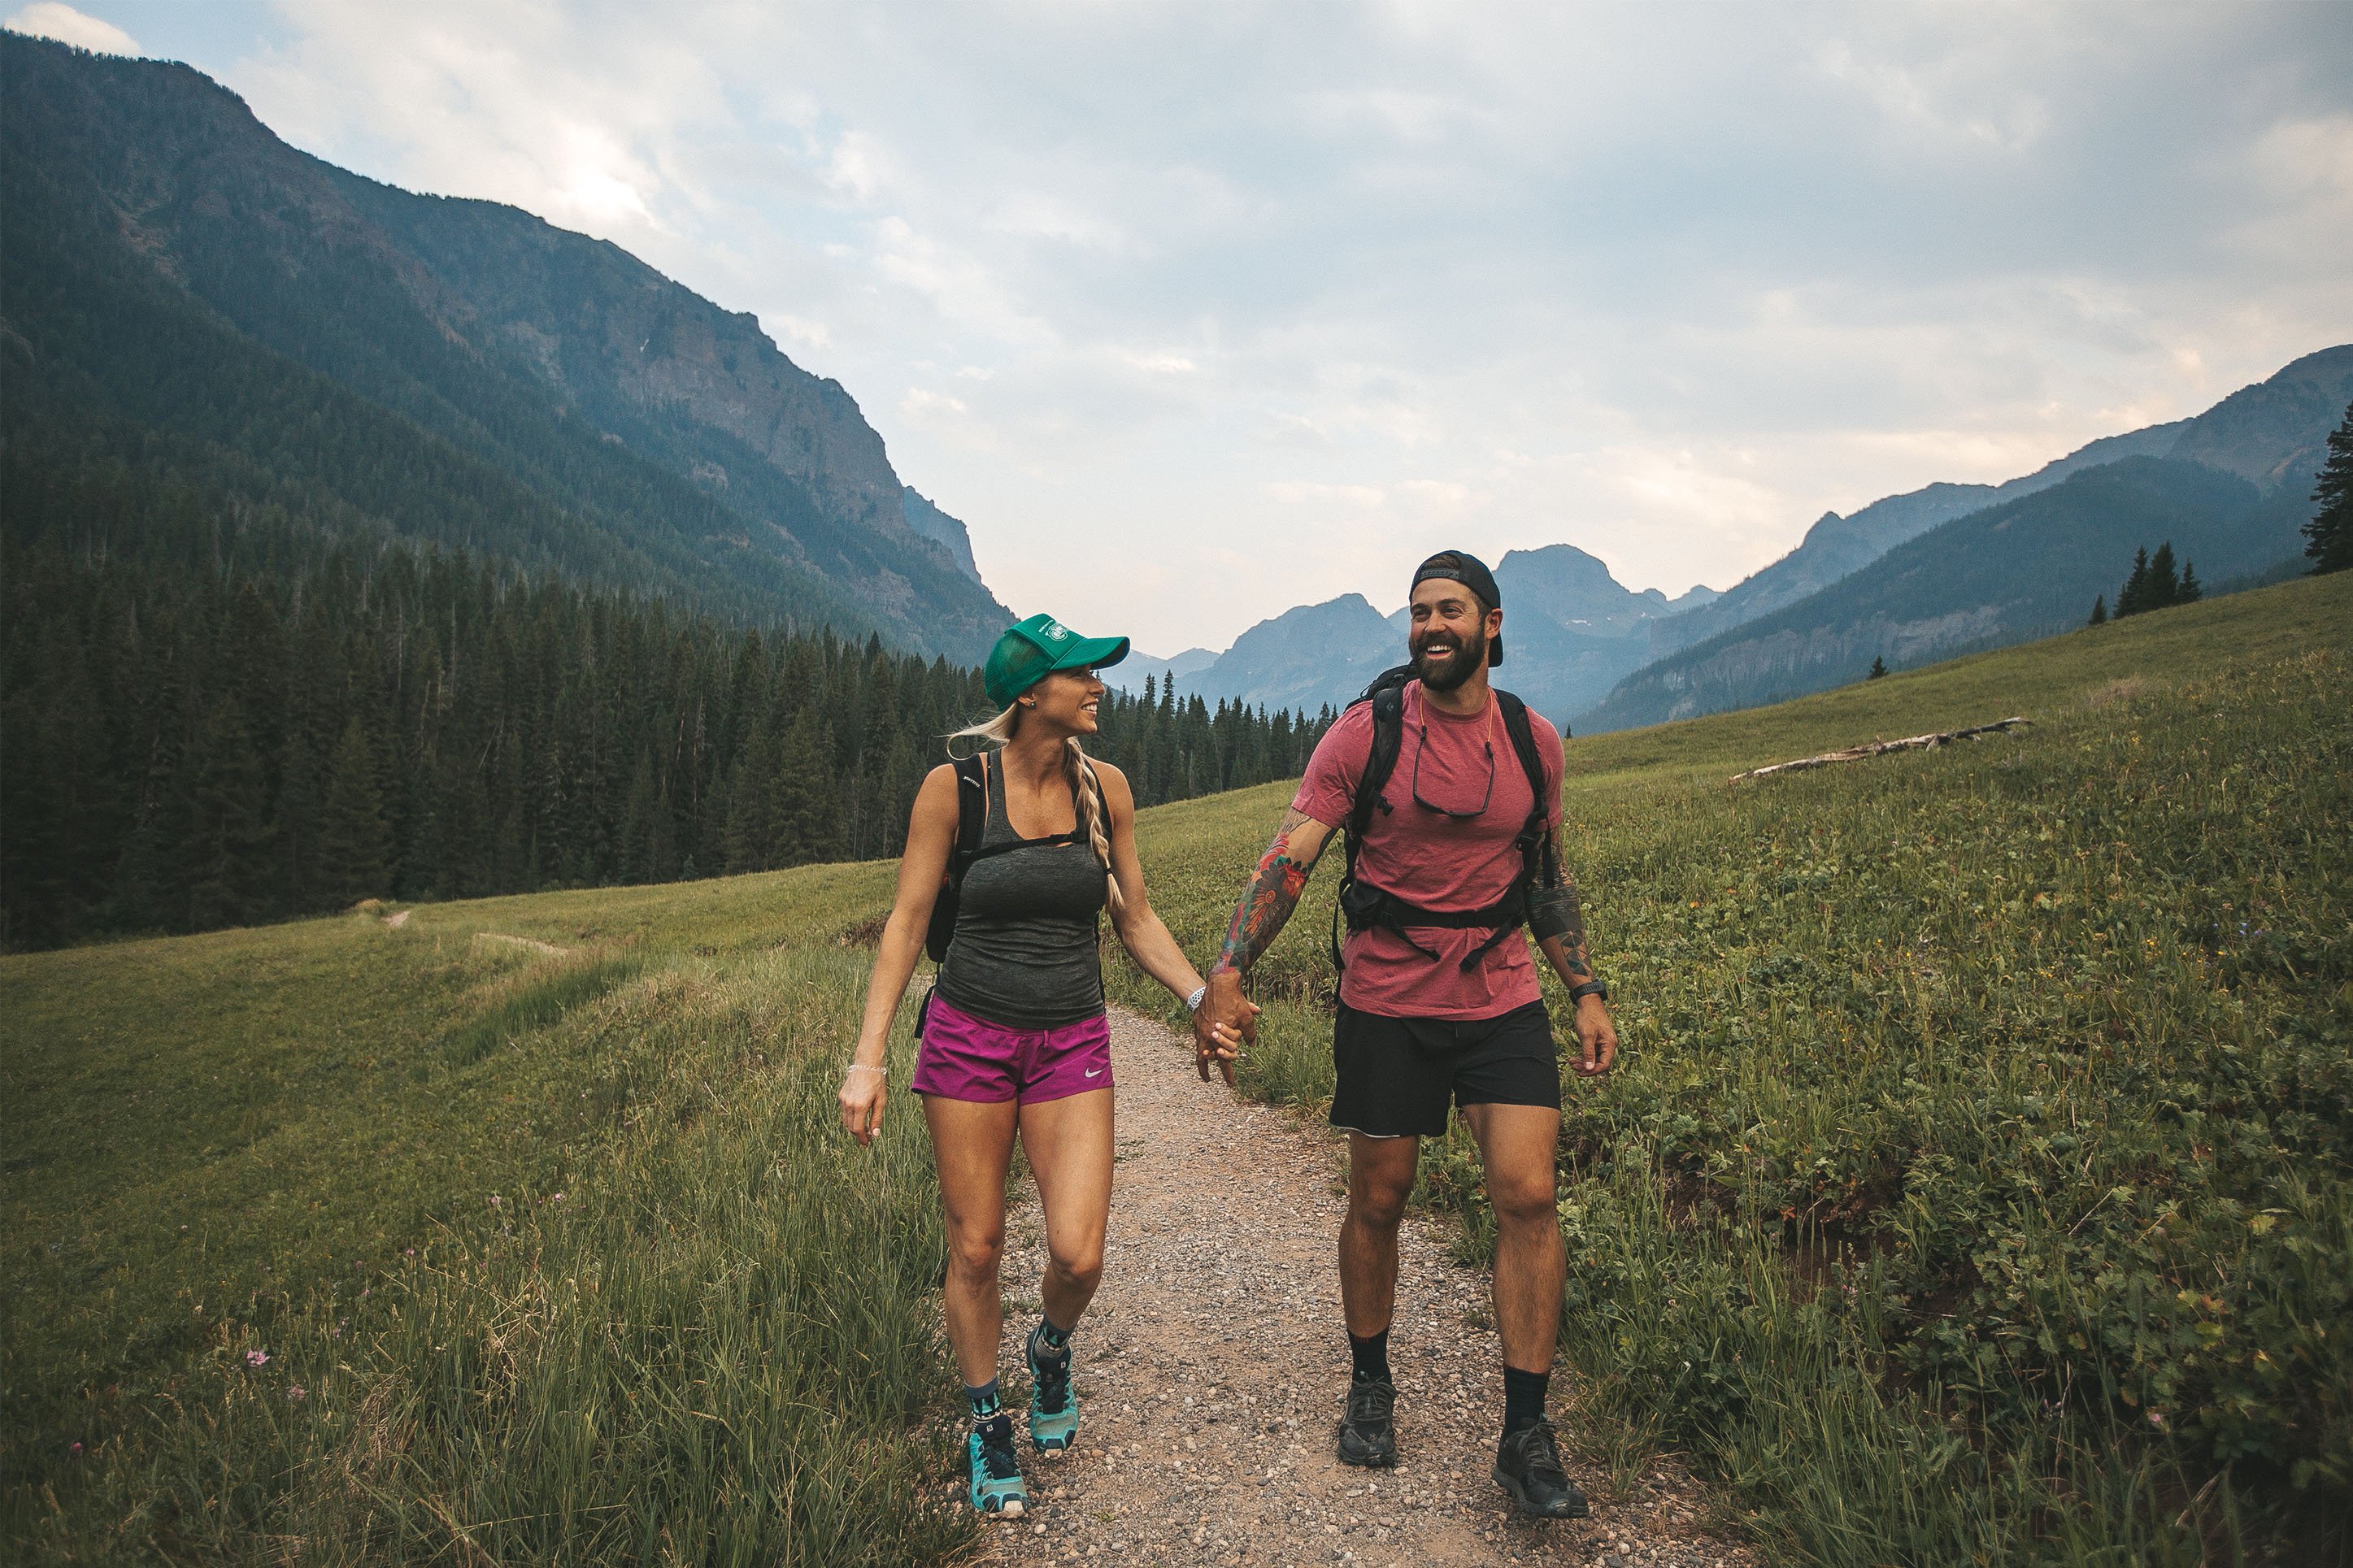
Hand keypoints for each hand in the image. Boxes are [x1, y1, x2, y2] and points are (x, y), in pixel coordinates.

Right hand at [839, 1063, 886, 1143]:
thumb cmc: (877, 1082)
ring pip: (845, 1121)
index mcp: (860, 1106)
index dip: (862, 1139)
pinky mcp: (841, 1096)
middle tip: (867, 1138)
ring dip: (853, 1127)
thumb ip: (877, 1119)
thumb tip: (875, 1135)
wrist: (866, 1065)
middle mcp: (849, 1104)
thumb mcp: (881, 1101)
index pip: (857, 1129)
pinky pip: (844, 1112)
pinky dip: (850, 1118)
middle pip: (850, 1127)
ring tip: (863, 1128)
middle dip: (858, 1134)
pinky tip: (858, 1116)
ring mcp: (843, 1100)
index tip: (867, 1143)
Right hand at [1194, 969, 1257, 1084]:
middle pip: (1203, 1059)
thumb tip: (1252, 1045)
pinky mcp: (1197, 1020)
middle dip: (1206, 1070)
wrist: (1219, 983)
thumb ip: (1250, 1033)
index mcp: (1219, 1037)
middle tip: (1208, 1080)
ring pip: (1198, 1048)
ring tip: (1204, 1065)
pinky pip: (1197, 1036)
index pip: (1223, 1060)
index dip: (1227, 1073)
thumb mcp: (1246, 1018)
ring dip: (1202, 1058)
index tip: (1230, 1083)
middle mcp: (1206, 1034)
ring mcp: (1199, 1027)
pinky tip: (1204, 1045)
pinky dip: (1201, 1043)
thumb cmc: (1235, 1000)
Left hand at [1570, 994, 1617, 1076]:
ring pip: (1595, 1058)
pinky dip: (1583, 1056)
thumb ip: (1588, 1052)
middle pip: (1599, 1063)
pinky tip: (1574, 1057)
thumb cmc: (1588, 1016)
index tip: (1580, 1073)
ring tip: (1571, 1062)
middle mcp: (1609, 1045)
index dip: (1592, 1071)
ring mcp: (1604, 1043)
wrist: (1588, 1002)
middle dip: (1586, 1067)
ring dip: (1583, 1062)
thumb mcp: (1586, 1035)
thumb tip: (1589, 1068)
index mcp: (1610, 1044)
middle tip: (1572, 1066)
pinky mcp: (1598, 1040)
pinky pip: (1592, 1053)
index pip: (1604, 1065)